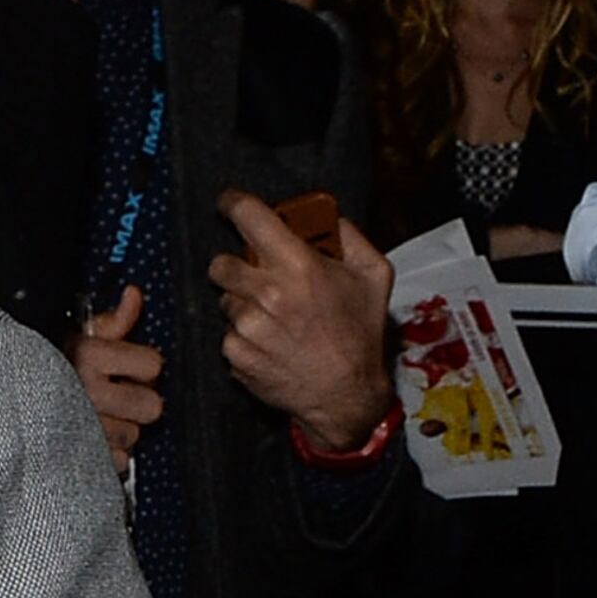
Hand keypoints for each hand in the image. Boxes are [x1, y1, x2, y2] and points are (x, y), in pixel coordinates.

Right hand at [73, 288, 164, 473]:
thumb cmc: (36, 364)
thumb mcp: (73, 334)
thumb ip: (111, 320)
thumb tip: (134, 296)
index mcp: (88, 356)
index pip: (152, 365)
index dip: (145, 366)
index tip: (131, 369)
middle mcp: (86, 392)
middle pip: (150, 406)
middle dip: (138, 401)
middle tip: (120, 397)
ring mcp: (81, 428)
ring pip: (132, 435)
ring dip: (121, 429)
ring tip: (100, 418)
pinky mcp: (76, 456)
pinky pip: (115, 462)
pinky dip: (107, 454)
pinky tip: (91, 439)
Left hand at [210, 191, 393, 452]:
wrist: (343, 394)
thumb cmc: (360, 333)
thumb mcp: (375, 277)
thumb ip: (352, 237)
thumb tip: (329, 216)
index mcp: (299, 267)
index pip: (250, 218)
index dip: (233, 204)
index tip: (229, 203)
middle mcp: (266, 294)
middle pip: (221, 262)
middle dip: (236, 265)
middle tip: (259, 276)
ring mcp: (246, 326)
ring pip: (224, 298)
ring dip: (243, 302)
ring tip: (276, 316)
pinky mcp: (233, 352)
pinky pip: (227, 330)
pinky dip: (243, 332)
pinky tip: (271, 341)